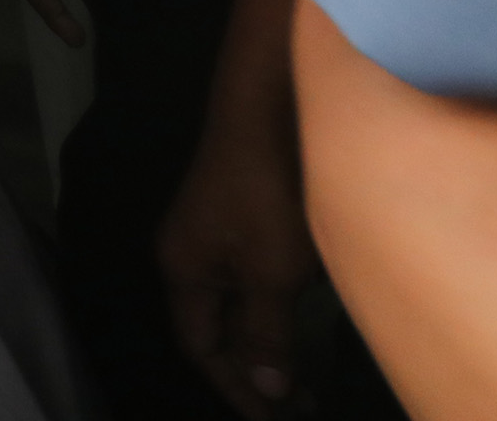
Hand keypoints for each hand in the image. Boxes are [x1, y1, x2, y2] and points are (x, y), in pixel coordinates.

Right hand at [159, 100, 317, 418]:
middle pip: (218, 329)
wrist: (271, 107)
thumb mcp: (270, 272)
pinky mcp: (246, 217)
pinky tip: (308, 322)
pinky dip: (280, 311)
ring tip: (310, 378)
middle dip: (255, 372)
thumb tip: (265, 386)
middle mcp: (194, 254)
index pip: (201, 347)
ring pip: (240, 305)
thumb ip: (266, 332)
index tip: (274, 419)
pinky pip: (256, 282)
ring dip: (271, 343)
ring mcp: (220, 233)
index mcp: (186, 270)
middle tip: (300, 405)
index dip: (234, 388)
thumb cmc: (265, 193)